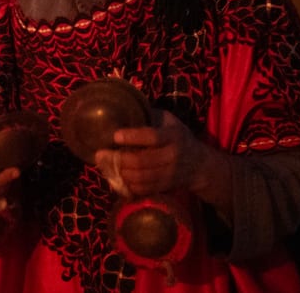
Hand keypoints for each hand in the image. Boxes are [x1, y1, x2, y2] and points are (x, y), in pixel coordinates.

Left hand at [94, 110, 209, 197]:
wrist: (199, 164)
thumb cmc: (178, 137)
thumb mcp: (170, 121)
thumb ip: (151, 117)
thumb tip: (124, 111)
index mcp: (173, 136)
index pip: (152, 137)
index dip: (132, 137)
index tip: (115, 136)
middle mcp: (173, 156)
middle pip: (141, 161)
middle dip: (118, 159)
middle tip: (100, 154)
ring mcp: (170, 174)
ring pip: (140, 177)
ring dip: (119, 172)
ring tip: (105, 165)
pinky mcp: (165, 187)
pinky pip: (143, 189)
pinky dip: (127, 185)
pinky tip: (117, 176)